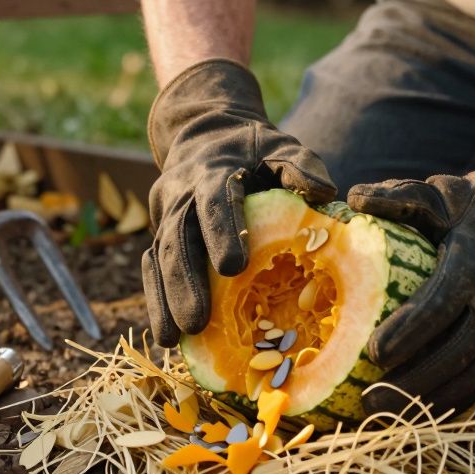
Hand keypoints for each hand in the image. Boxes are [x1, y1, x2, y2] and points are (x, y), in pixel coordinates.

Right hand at [143, 59, 334, 346]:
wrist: (204, 133)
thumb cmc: (253, 148)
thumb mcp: (279, 145)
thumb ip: (299, 165)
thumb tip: (322, 194)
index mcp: (213, 170)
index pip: (213, 201)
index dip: (221, 232)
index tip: (234, 268)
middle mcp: (181, 194)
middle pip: (177, 239)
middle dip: (185, 282)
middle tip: (197, 322)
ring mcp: (164, 215)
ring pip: (158, 259)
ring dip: (164, 300)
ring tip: (172, 340)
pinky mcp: (158, 234)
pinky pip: (152, 269)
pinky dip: (156, 301)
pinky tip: (166, 338)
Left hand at [347, 124, 474, 415]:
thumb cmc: (464, 211)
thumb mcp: (434, 194)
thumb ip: (397, 196)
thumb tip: (354, 198)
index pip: (441, 305)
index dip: (409, 332)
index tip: (373, 353)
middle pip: (456, 350)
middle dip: (413, 379)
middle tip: (369, 399)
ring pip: (470, 375)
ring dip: (427, 398)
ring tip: (382, 412)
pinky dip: (447, 400)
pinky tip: (410, 413)